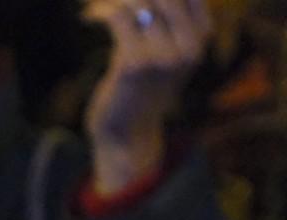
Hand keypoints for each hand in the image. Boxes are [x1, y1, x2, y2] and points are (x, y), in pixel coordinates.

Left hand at [82, 0, 211, 194]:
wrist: (127, 131)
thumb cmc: (143, 87)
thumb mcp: (170, 52)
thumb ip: (172, 19)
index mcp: (201, 38)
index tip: (137, 0)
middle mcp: (189, 47)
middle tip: (118, 3)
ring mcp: (163, 56)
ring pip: (141, 2)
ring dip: (119, 3)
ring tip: (105, 9)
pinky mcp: (134, 64)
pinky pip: (118, 18)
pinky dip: (103, 13)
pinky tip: (93, 18)